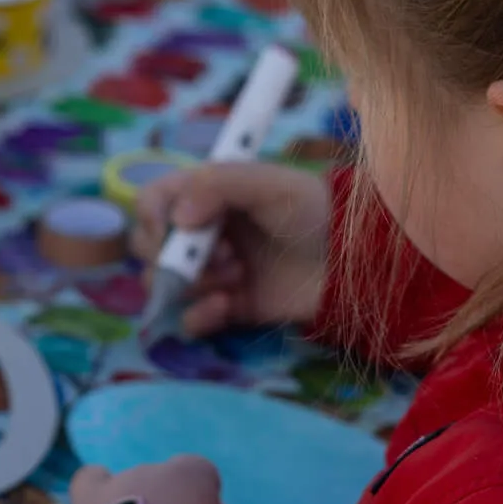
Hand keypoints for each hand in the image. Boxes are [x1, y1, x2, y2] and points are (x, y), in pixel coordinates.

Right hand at [131, 162, 331, 337]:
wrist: (353, 263)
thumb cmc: (315, 211)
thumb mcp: (270, 183)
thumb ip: (217, 185)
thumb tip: (176, 219)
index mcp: (207, 196)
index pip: (152, 203)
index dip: (152, 218)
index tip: (173, 230)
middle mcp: (202, 233)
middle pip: (149, 248)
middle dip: (174, 255)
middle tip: (221, 253)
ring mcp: (213, 272)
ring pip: (166, 285)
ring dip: (193, 282)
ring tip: (237, 274)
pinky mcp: (227, 307)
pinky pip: (188, 320)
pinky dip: (198, 315)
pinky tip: (225, 305)